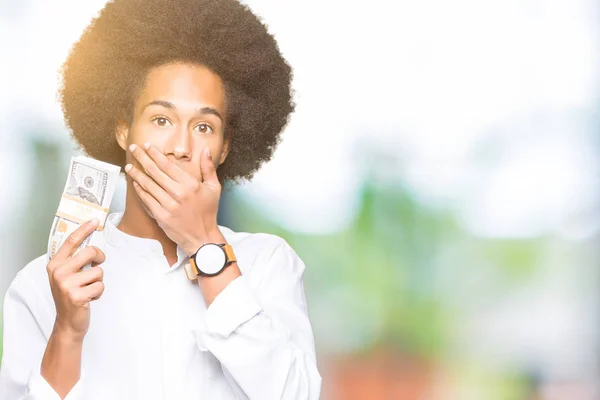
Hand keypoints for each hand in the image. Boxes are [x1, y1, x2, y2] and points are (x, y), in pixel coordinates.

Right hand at [46, 218, 105, 341]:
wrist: (67, 322)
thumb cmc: (70, 296)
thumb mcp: (66, 276)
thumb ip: (74, 261)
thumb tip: (91, 244)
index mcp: (55, 264)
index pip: (71, 242)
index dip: (84, 229)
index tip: (94, 220)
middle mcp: (58, 272)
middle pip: (90, 252)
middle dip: (99, 258)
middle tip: (98, 265)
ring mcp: (66, 284)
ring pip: (98, 271)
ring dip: (98, 281)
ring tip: (88, 289)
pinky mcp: (76, 296)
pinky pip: (100, 286)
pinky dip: (99, 292)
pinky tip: (89, 298)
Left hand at [125, 143, 222, 254]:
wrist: (202, 237)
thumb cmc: (209, 212)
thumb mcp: (214, 188)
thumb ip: (208, 168)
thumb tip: (206, 150)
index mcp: (190, 184)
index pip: (168, 165)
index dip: (156, 154)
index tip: (148, 146)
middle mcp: (178, 193)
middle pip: (155, 172)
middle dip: (142, 158)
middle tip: (133, 148)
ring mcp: (168, 205)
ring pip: (148, 185)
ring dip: (136, 174)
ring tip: (129, 166)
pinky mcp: (161, 216)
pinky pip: (146, 200)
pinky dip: (140, 191)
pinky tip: (135, 184)